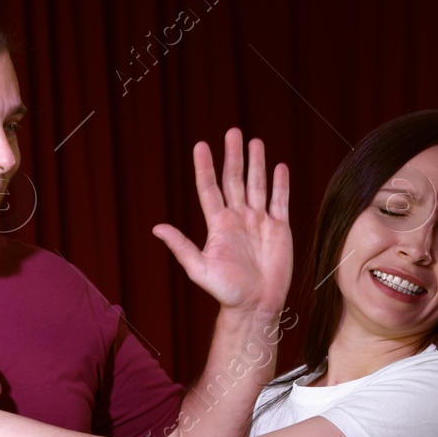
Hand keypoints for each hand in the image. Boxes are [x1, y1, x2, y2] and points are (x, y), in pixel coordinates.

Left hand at [154, 128, 290, 314]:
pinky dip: (280, 184)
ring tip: (254, 141)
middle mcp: (238, 218)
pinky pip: (281, 201)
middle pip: (234, 180)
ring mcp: (259, 222)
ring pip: (257, 185)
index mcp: (218, 225)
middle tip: (232, 131)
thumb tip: (156, 228)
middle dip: (233, 156)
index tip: (200, 145)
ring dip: (256, 163)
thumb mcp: (199, 269)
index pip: (209, 188)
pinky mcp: (279, 229)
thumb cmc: (225, 291)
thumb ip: (181, 246)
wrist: (255, 305)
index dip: (205, 167)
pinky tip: (279, 167)